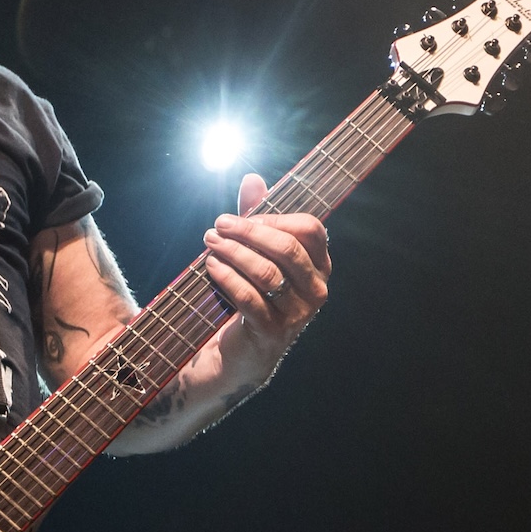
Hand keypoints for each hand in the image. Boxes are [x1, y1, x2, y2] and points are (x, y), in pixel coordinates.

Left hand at [201, 174, 330, 355]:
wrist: (241, 352)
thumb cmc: (252, 295)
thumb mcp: (256, 252)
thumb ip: (257, 216)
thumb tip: (253, 179)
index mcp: (320, 266)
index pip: (310, 229)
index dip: (275, 218)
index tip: (242, 217)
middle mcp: (316, 290)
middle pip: (287, 248)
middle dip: (249, 232)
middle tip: (218, 225)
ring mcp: (297, 314)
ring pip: (266, 272)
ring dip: (233, 252)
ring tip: (210, 242)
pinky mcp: (272, 331)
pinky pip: (248, 296)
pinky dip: (226, 277)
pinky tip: (211, 266)